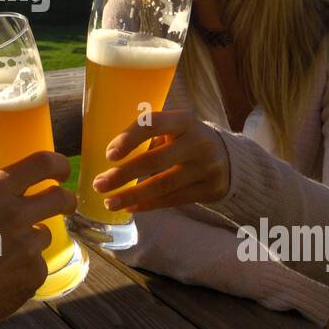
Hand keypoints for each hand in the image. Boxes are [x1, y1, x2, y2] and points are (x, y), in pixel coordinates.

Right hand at [0, 150, 75, 323]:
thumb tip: (6, 181)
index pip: (43, 163)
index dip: (58, 164)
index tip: (61, 171)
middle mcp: (15, 214)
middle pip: (60, 198)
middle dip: (66, 200)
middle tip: (64, 204)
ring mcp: (28, 246)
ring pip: (45, 234)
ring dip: (33, 240)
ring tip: (5, 253)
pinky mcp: (35, 273)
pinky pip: (39, 263)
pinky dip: (26, 267)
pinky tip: (5, 273)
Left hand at [91, 110, 230, 212]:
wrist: (229, 157)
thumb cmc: (186, 140)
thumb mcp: (174, 129)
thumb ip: (149, 137)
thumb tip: (109, 156)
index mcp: (184, 120)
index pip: (154, 124)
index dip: (130, 138)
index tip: (109, 154)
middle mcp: (198, 142)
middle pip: (155, 160)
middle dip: (123, 174)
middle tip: (99, 184)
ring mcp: (206, 167)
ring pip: (163, 185)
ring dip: (132, 195)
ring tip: (109, 202)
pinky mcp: (210, 189)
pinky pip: (174, 200)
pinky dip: (149, 204)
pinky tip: (131, 207)